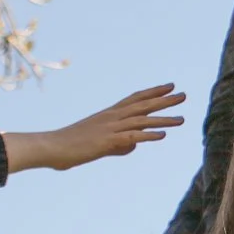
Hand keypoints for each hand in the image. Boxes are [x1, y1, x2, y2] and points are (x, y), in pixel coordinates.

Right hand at [3, 84, 184, 172]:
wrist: (50, 147)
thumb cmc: (71, 147)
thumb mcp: (99, 144)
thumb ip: (118, 144)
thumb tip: (133, 146)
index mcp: (108, 115)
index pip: (135, 99)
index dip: (153, 92)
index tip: (170, 86)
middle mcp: (111, 117)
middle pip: (142, 105)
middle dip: (164, 100)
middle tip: (183, 95)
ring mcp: (109, 128)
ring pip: (141, 121)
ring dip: (163, 119)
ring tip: (182, 119)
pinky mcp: (106, 141)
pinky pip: (131, 137)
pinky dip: (148, 135)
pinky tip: (162, 136)